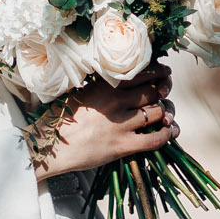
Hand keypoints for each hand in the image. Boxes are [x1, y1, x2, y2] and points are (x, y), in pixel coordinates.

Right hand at [35, 67, 176, 178]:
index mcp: (105, 85)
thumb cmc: (64, 119)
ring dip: (166, 113)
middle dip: (164, 92)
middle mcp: (115, 100)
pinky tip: (168, 133)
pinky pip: (155, 139)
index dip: (159, 72)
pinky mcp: (122, 145)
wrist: (51, 147)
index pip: (142, 72)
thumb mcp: (82, 93)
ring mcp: (120, 123)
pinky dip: (167, 135)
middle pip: (154, 90)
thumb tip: (125, 79)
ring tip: (166, 115)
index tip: (164, 73)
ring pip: (158, 112)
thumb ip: (104, 86)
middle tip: (165, 95)